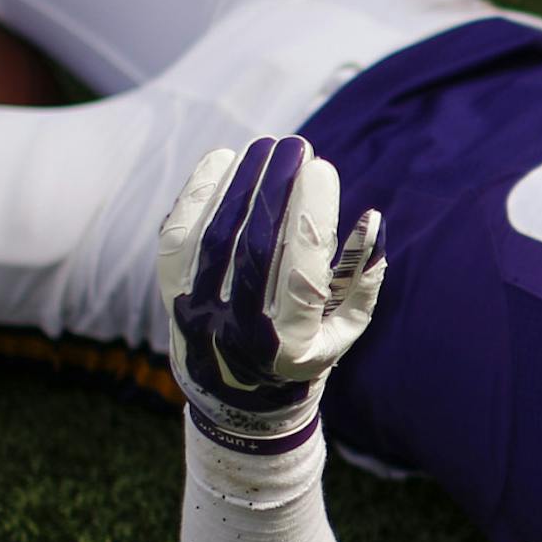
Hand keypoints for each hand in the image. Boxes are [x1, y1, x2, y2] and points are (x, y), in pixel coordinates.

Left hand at [156, 136, 385, 451]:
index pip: (300, 268)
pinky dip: (200, 192)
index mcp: (287, 344)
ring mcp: (196, 311)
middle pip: (254, 245)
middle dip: (277, 187)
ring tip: (267, 145)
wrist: (232, 396)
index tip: (324, 170)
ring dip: (242, 181)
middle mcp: (236, 331)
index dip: (312, 214)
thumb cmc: (303, 352)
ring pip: (215, 234)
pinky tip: (225, 160)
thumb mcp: (345, 327)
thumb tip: (372, 218)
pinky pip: (178, 233)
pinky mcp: (169, 292)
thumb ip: (364, 276)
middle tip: (298, 145)